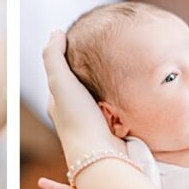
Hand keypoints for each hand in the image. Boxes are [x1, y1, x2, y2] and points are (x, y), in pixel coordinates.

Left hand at [41, 30, 124, 165]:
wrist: (102, 156)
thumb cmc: (78, 118)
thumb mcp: (61, 81)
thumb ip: (54, 56)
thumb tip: (56, 32)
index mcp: (58, 105)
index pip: (62, 76)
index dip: (70, 60)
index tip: (82, 43)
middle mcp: (75, 116)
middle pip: (85, 88)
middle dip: (95, 75)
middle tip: (110, 57)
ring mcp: (96, 125)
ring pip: (105, 98)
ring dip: (112, 89)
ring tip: (125, 72)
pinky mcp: (115, 132)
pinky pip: (121, 110)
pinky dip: (125, 102)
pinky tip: (135, 93)